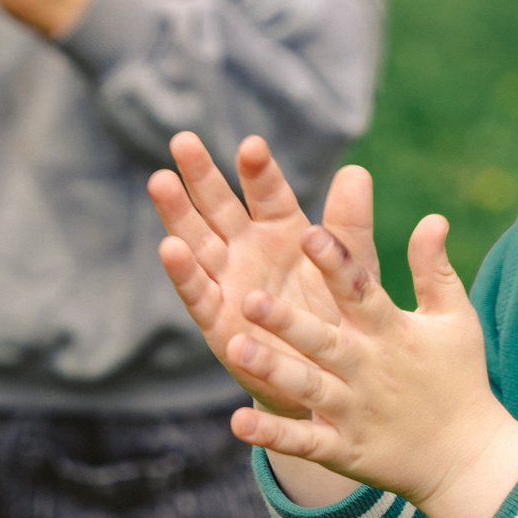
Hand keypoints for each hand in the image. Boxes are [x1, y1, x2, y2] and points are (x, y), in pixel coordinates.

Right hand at [152, 132, 342, 421]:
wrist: (331, 377)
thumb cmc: (343, 316)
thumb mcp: (351, 267)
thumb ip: (349, 223)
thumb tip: (356, 171)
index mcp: (283, 231)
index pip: (268, 193)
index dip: (259, 171)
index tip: (252, 145)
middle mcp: (249, 251)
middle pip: (221, 207)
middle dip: (202, 175)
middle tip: (183, 141)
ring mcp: (229, 283)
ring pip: (198, 242)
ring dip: (178, 214)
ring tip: (160, 180)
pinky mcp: (218, 321)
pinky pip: (198, 293)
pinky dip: (184, 272)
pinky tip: (169, 246)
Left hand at [201, 165, 517, 517]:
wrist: (468, 457)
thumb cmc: (458, 377)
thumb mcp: (454, 318)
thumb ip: (434, 269)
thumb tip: (433, 217)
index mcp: (392, 332)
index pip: (361, 292)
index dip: (336, 264)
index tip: (310, 233)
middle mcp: (368, 368)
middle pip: (322, 340)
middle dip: (287, 321)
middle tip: (249, 298)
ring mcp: (354, 411)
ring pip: (307, 387)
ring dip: (273, 370)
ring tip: (235, 349)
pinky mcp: (344, 449)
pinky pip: (304, 442)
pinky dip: (273, 436)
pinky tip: (238, 424)